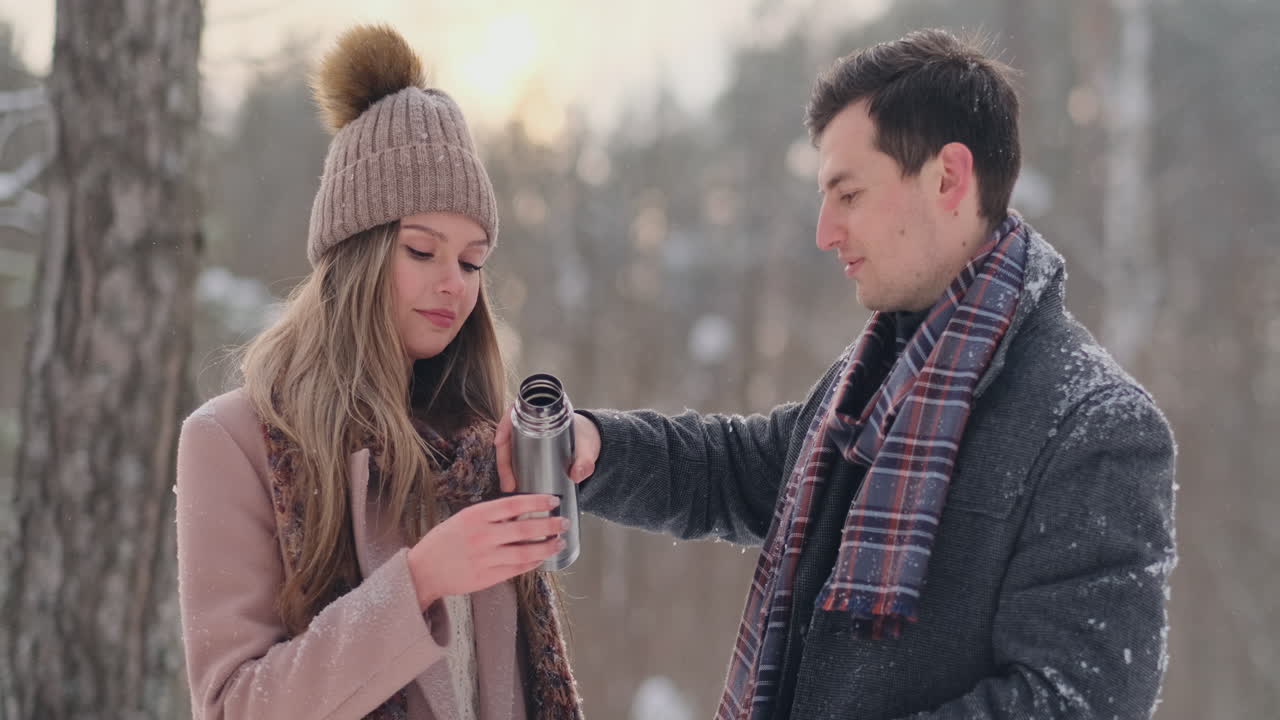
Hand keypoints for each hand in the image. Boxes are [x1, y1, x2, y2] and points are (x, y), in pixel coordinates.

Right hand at [406, 493, 565, 610]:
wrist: (424, 570)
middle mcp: (482, 536)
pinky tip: (542, 557)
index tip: (553, 501)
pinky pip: (517, 569)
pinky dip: (533, 562)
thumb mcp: (464, 519)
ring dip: (547, 546)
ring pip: (526, 552)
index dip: (537, 502)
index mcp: (475, 516)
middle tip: (564, 523)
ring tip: (559, 542)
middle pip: (525, 529)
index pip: (514, 504)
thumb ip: (491, 515)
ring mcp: (486, 558)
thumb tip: (522, 511)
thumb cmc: (444, 541)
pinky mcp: (488, 577)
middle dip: (550, 525)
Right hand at [495, 407, 599, 492]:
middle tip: (509, 482)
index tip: (500, 441)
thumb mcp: (587, 448)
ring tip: (510, 487)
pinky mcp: (526, 449)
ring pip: (507, 448)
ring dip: (504, 467)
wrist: (589, 442)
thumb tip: (576, 474)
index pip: (516, 412)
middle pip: (507, 436)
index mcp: (543, 413)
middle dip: (503, 459)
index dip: (504, 425)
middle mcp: (531, 422)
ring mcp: (526, 436)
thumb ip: (585, 461)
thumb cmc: (585, 438)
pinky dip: (509, 470)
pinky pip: (511, 457)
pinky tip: (511, 485)